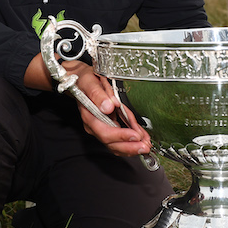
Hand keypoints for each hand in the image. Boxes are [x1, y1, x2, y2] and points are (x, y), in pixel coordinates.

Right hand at [26, 54, 151, 157]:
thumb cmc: (84, 80)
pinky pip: (118, 140)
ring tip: (146, 145)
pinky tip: (142, 140)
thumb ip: (98, 94)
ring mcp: (100, 128)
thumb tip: (108, 106)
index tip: (135, 135)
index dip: (121, 136)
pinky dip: (131, 142)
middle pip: (111, 143)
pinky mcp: (107, 127)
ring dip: (132, 147)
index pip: (105, 132)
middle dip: (129, 147)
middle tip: (145, 147)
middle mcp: (94, 126)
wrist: (80, 80)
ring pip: (116, 145)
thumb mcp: (90, 82)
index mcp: (89, 116)